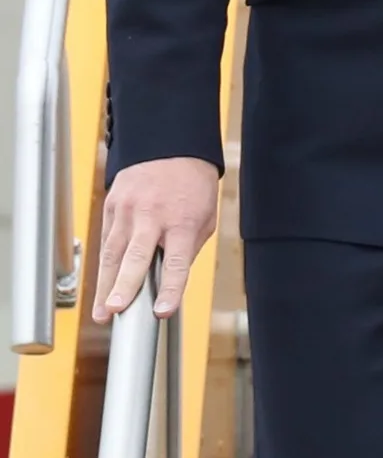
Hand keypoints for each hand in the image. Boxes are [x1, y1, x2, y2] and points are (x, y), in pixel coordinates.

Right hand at [92, 156, 219, 322]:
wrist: (172, 144)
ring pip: (113, 253)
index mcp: (183, 221)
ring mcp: (128, 211)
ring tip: (101, 313)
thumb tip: (169, 280)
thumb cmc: (193, 184)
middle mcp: (153, 216)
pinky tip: (102, 287)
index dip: (170, 289)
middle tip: (114, 310)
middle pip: (136, 256)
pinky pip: (106, 241)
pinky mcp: (112, 206)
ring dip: (106, 286)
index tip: (162, 311)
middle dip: (124, 286)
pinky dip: (103, 266)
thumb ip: (188, 248)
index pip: (177, 262)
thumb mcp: (205, 216)